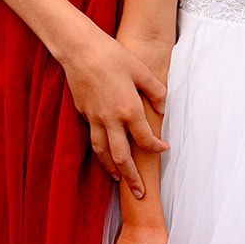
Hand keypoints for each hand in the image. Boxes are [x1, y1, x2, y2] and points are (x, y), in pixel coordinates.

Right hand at [60, 23, 166, 196]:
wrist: (80, 50)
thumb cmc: (113, 56)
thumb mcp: (141, 70)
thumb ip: (155, 90)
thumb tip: (162, 106)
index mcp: (129, 109)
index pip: (145, 139)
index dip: (157, 147)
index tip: (164, 148)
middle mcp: (111, 119)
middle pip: (121, 157)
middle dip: (131, 178)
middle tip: (139, 193)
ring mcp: (94, 118)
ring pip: (102, 153)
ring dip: (111, 169)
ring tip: (118, 180)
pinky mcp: (83, 114)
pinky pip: (93, 138)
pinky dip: (100, 151)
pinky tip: (104, 154)